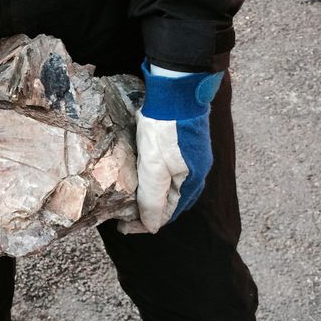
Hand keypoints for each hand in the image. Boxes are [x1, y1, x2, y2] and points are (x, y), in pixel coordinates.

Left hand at [118, 61, 223, 233]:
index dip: (146, 224)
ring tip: (133, 203)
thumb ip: (153, 199)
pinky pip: (170, 172)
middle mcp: (195, 173)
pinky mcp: (184, 144)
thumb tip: (152, 227)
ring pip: (171, 188)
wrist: (176, 92)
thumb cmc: (164, 131)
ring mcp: (192, 157)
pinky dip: (157, 182)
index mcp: (191, 182)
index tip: (125, 228)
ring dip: (153, 198)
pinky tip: (145, 178)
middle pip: (171, 203)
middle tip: (126, 219)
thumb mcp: (154, 169)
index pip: (168, 214)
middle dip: (150, 213)